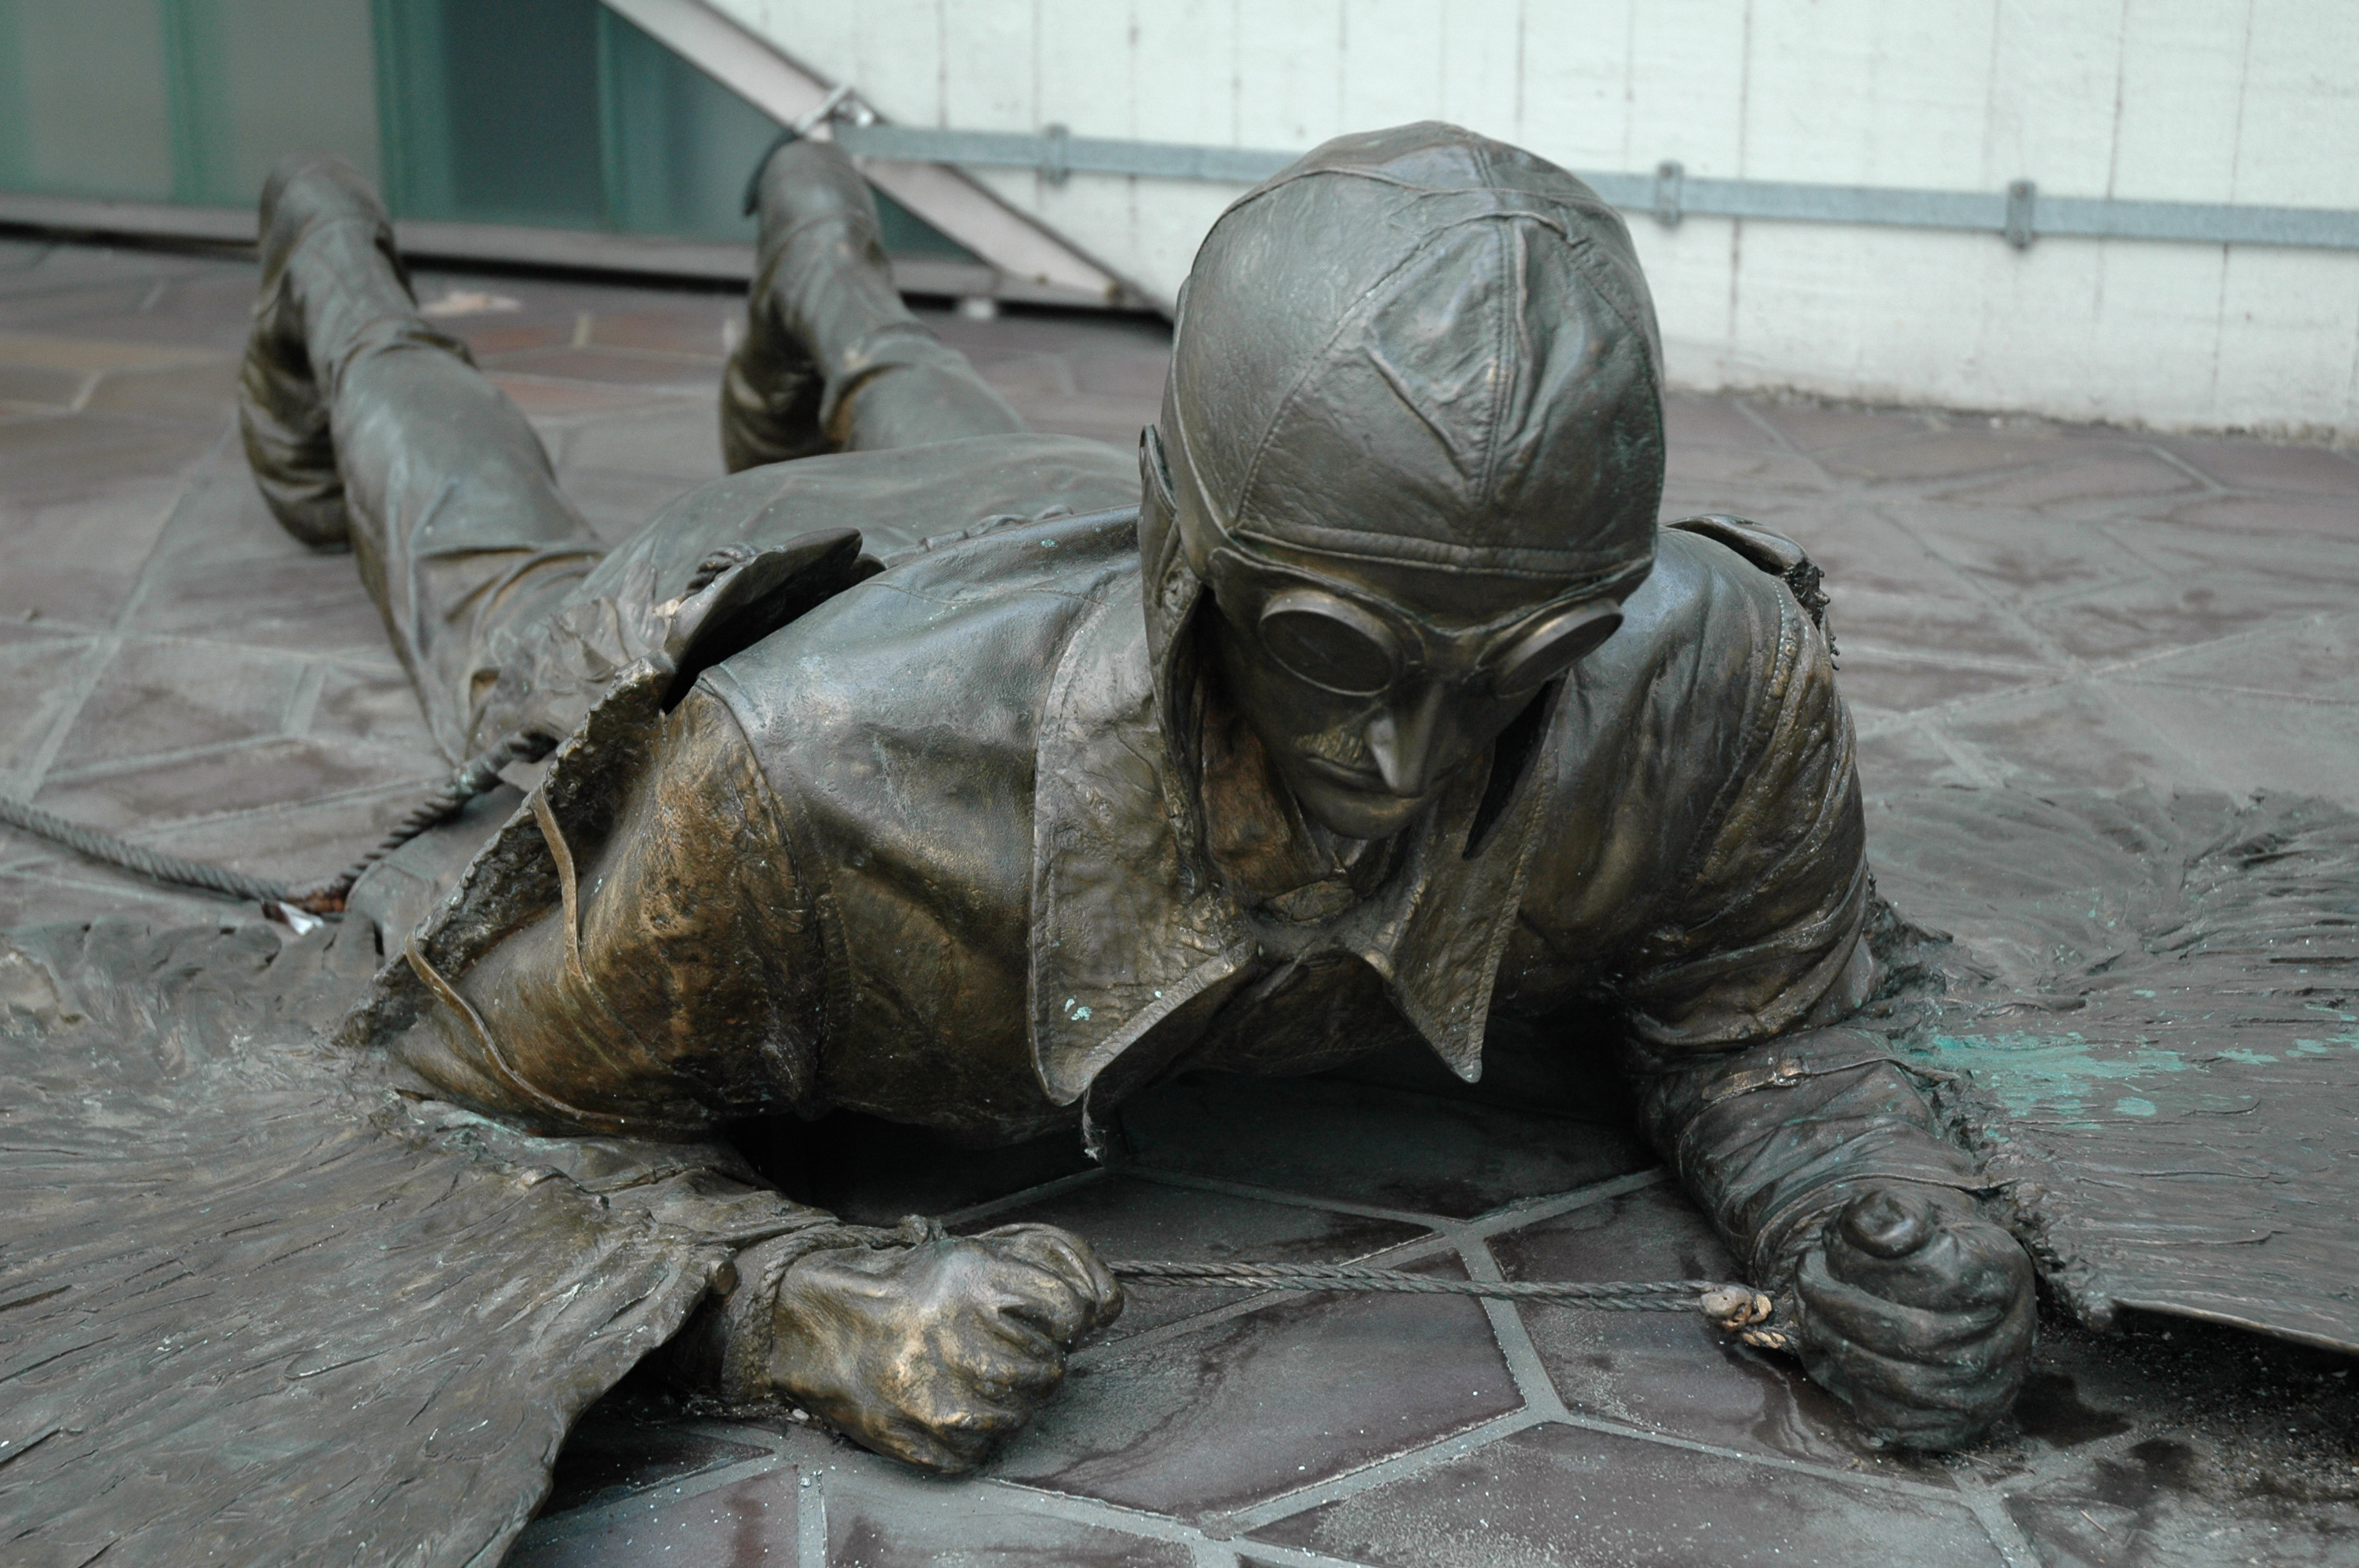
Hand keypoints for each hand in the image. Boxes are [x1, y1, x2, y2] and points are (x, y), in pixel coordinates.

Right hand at [766, 1222, 1122, 1471]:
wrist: (821, 1322)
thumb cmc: (909, 1287)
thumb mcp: (974, 1253)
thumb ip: (1047, 1268)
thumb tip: (1107, 1308)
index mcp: (974, 1280)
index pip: (1072, 1309)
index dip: (1065, 1317)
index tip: (1048, 1318)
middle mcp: (957, 1336)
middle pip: (1049, 1370)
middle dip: (1036, 1362)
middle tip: (1003, 1351)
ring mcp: (936, 1395)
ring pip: (1019, 1415)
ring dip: (1006, 1401)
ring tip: (973, 1377)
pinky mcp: (918, 1438)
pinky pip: (978, 1452)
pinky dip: (971, 1437)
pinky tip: (950, 1404)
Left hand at [1789, 1185, 2034, 1448]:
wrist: (1949, 1297)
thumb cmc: (1921, 1249)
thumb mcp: (1909, 1213)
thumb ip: (1889, 1211)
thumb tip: (1873, 1232)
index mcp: (2001, 1271)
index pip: (1942, 1275)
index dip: (1872, 1264)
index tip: (1828, 1244)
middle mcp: (2009, 1336)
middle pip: (1915, 1334)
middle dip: (1838, 1304)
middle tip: (1806, 1278)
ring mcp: (1987, 1389)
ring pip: (1899, 1381)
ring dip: (1837, 1342)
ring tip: (1812, 1309)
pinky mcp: (1956, 1426)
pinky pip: (1893, 1418)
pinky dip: (1853, 1386)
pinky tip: (1838, 1349)